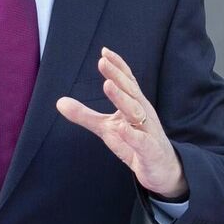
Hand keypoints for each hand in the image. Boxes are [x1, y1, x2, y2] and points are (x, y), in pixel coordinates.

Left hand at [56, 47, 187, 198]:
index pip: (128, 81)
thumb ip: (85, 116)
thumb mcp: (107, 129)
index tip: (104, 52)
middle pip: (130, 92)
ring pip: (136, 112)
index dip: (118, 66)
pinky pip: (141, 141)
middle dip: (117, 76)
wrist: (163, 171)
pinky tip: (120, 128)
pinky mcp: (149, 151)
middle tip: (102, 62)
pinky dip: (131, 135)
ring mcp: (148, 131)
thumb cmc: (136, 143)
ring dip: (122, 98)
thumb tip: (59, 102)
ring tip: (107, 85)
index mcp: (135, 105)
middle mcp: (144, 114)